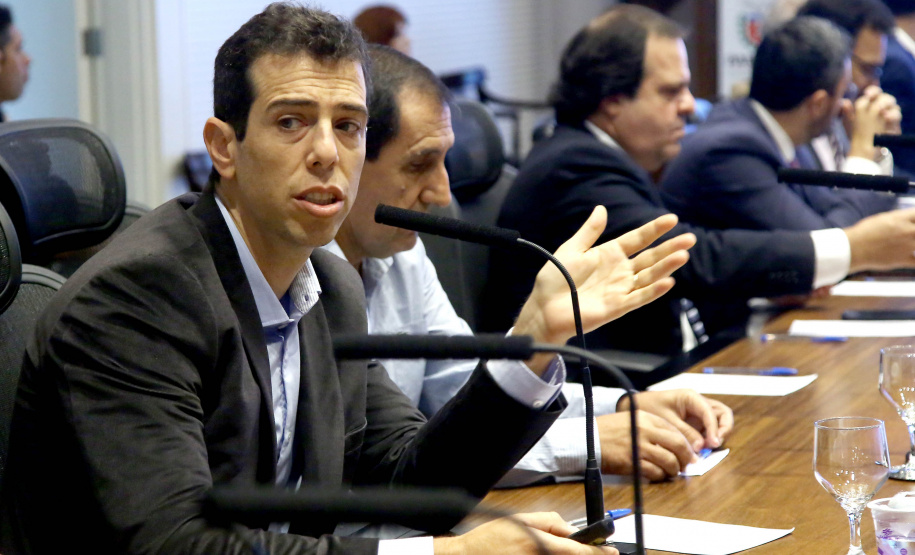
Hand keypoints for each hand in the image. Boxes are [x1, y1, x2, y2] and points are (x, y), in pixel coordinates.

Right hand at [433, 512, 618, 554]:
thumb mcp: (521, 519)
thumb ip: (549, 521)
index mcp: (538, 544)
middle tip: (590, 548)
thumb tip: (571, 530)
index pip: (578, 552)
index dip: (598, 552)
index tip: (611, 552)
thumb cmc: (491, 537)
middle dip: (582, 554)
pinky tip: (539, 553)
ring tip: (542, 546)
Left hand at [512, 207, 695, 372]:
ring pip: (649, 276)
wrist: (543, 307)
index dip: (654, 229)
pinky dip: (653, 291)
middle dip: (670, 248)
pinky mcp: (617, 307)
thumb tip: (601, 208)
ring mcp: (620, 289)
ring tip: (682, 256)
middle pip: (650, 258)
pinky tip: (668, 282)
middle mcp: (620, 271)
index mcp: (610, 254)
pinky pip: (638, 298)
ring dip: (666, 267)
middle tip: (690, 239)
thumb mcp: (571, 249)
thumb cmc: (555, 279)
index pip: (638, 239)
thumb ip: (589, 231)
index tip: (672, 219)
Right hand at [597, 410, 695, 480]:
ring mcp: (639, 446)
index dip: (686, 444)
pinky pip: (655, 472)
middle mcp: (645, 430)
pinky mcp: (632, 462)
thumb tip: (674, 442)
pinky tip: (658, 475)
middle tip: (685, 465)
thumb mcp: (630, 419)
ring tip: (671, 472)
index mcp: (645, 417)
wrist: (586, 438)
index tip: (688, 453)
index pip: (676, 430)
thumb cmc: (608, 430)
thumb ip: (651, 427)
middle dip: (685, 458)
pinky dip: (659, 476)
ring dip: (674, 469)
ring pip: (669, 460)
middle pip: (678, 445)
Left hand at [618, 390, 733, 451]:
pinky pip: (709, 431)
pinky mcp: (696, 424)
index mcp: (691, 397)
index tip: (712, 443)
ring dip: (718, 435)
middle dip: (723, 429)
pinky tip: (701, 449)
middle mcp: (699, 404)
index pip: (710, 411)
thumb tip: (701, 448)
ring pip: (719, 422)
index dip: (714, 428)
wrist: (636, 407)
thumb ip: (685, 432)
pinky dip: (709, 440)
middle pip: (722, 414)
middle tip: (714, 444)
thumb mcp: (666, 420)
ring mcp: (699, 414)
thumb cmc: (650, 408)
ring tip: (708, 448)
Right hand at [846, 208, 914, 272]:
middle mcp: (907, 231)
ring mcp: (907, 246)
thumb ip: (898, 218)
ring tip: (907, 244)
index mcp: (900, 219)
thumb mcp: (882, 218)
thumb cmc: (863, 232)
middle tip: (909, 235)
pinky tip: (911, 257)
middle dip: (914, 232)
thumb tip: (907, 220)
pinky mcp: (903, 260)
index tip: (912, 222)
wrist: (853, 249)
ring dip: (914, 244)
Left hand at [847, 86, 901, 159]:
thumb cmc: (857, 132)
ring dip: (887, 105)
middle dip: (881, 98)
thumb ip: (848, 112)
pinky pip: (897, 116)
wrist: (864, 148)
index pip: (875, 93)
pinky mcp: (894, 124)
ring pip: (894, 105)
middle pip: (886, 97)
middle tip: (875, 102)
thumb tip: (843, 101)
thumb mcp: (850, 122)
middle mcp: (882, 108)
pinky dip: (892, 115)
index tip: (867, 94)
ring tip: (881, 110)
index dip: (872, 91)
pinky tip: (886, 117)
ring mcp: (889, 115)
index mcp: (871, 104)